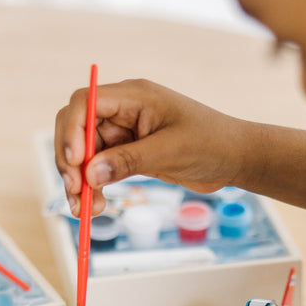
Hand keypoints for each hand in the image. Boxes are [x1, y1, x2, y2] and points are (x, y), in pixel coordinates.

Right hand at [54, 78, 245, 214]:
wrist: (235, 158)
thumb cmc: (212, 143)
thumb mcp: (171, 151)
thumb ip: (129, 161)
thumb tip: (89, 174)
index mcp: (134, 96)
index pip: (86, 102)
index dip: (72, 131)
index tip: (75, 163)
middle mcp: (124, 111)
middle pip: (77, 128)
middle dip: (70, 160)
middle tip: (74, 191)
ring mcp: (125, 133)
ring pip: (85, 154)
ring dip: (79, 180)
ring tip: (84, 209)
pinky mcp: (129, 154)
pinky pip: (100, 169)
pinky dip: (93, 187)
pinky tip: (96, 205)